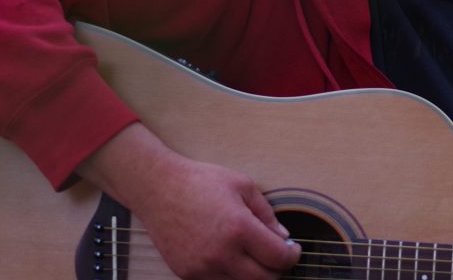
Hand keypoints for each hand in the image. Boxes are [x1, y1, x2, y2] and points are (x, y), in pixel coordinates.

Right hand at [78, 123, 301, 278]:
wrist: (159, 189)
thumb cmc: (202, 181)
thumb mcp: (244, 186)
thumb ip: (267, 214)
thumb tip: (283, 237)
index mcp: (239, 229)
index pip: (278, 258)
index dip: (292, 256)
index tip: (294, 250)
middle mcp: (220, 254)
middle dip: (277, 270)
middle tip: (278, 257)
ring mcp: (201, 267)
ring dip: (253, 276)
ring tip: (256, 258)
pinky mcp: (186, 274)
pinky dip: (230, 276)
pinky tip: (233, 259)